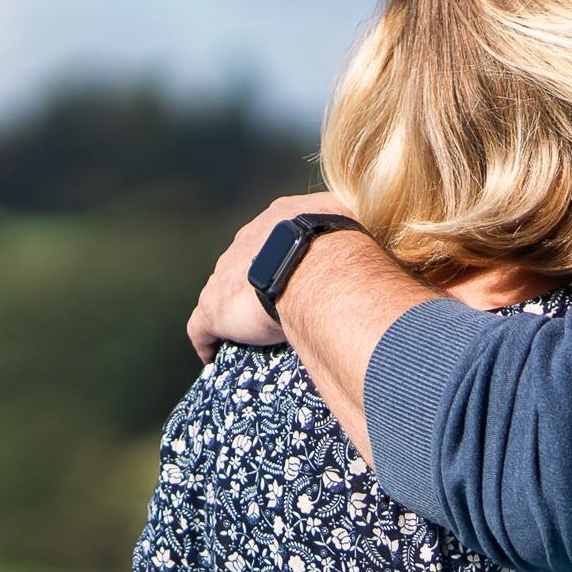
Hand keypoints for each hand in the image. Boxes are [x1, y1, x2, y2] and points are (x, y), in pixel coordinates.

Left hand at [186, 192, 353, 360]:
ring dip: (234, 310)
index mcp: (281, 216)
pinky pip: (201, 327)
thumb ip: (349, 227)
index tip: (294, 275)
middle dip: (257, 282)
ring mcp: (226, 273)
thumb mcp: (352, 223)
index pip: (274, 236)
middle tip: (278, 307)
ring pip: (223, 292)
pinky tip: (215, 356)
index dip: (283, 256)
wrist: (317, 269)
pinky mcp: (214, 307)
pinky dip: (207, 340)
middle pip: (246, 262)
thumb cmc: (343, 248)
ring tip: (249, 334)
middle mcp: (247, 239)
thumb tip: (371, 238)